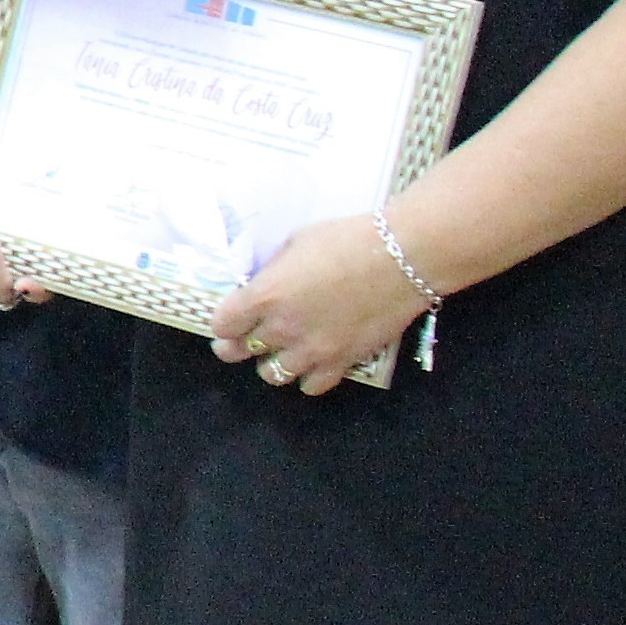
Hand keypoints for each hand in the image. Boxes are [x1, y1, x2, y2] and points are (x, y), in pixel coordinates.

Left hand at [209, 210, 427, 398]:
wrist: (404, 257)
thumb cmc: (348, 239)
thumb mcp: (295, 243)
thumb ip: (273, 271)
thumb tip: (264, 283)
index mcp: (265, 295)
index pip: (222, 324)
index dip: (223, 322)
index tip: (229, 317)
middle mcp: (283, 329)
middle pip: (239, 352)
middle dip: (236, 345)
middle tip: (243, 338)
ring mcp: (313, 350)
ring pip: (272, 375)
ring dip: (272, 362)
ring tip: (280, 350)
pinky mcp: (343, 362)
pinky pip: (312, 385)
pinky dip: (308, 377)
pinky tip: (312, 362)